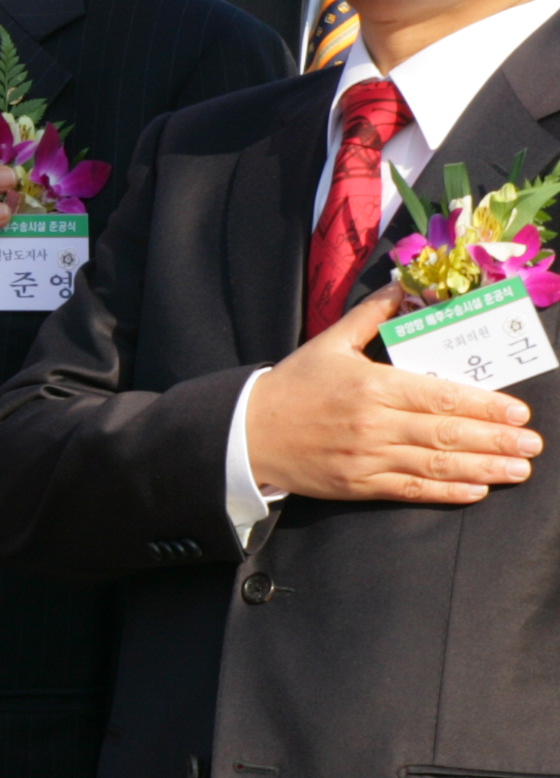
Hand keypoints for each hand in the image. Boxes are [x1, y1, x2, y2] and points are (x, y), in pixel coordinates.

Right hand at [243, 283, 540, 504]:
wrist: (246, 431)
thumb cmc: (293, 384)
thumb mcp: (330, 342)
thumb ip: (372, 315)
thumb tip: (404, 285)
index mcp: (371, 384)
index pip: (441, 396)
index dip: (485, 406)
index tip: (519, 412)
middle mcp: (373, 423)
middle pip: (447, 433)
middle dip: (496, 440)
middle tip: (532, 445)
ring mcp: (366, 457)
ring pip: (435, 465)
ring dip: (483, 469)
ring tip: (518, 471)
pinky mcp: (357, 485)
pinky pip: (410, 490)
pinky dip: (446, 492)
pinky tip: (475, 491)